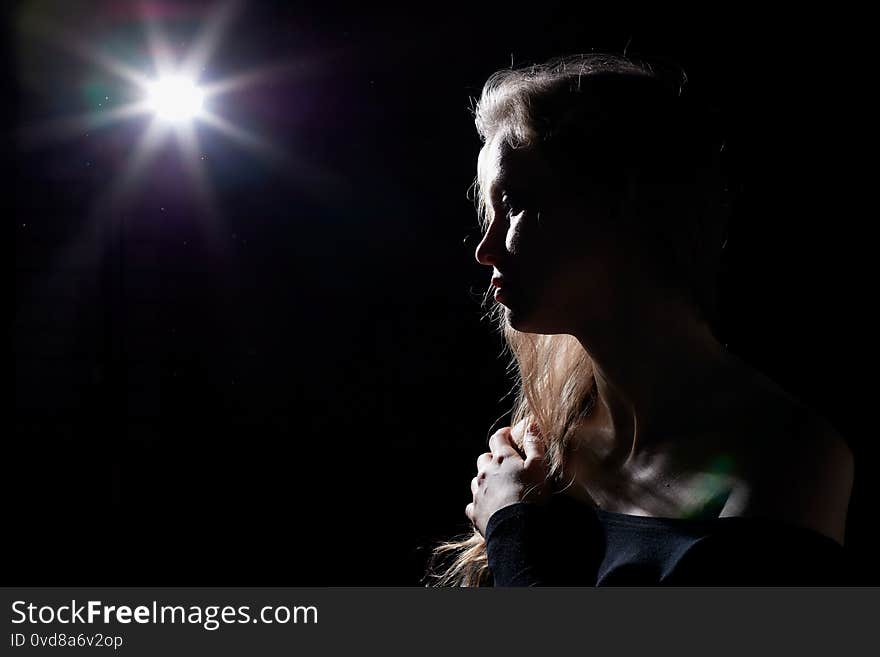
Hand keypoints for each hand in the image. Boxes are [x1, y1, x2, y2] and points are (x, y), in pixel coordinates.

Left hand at [465, 421, 550, 536]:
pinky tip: (488, 507)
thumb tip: (531, 424)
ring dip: (486, 480)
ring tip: (498, 486)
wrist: (517, 528)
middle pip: (484, 458)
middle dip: (493, 458)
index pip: (498, 438)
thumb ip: (535, 444)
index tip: (509, 434)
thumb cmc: (531, 494)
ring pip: (477, 480)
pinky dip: (480, 503)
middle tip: (505, 464)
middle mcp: (485, 473)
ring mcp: (478, 493)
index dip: (504, 434)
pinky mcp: (475, 512)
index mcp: (501, 459)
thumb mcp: (539, 466)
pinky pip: (473, 504)